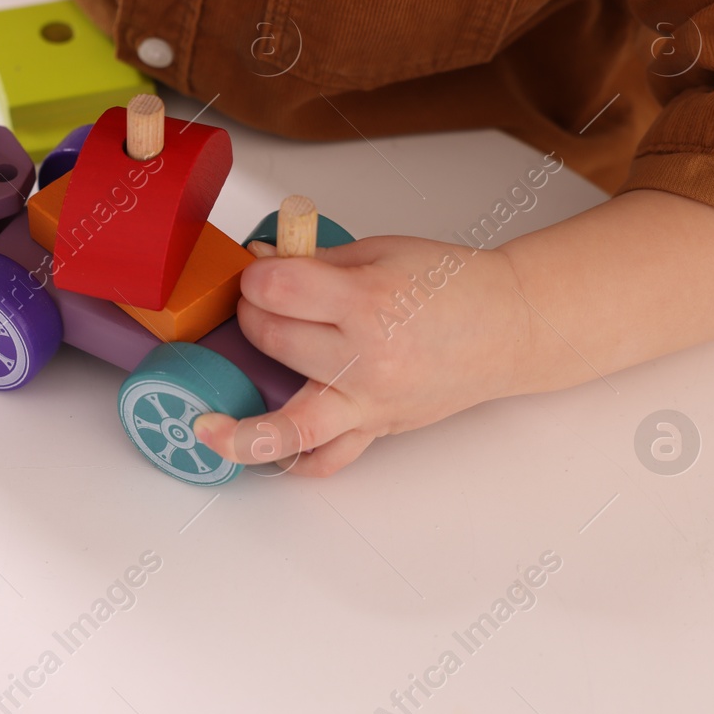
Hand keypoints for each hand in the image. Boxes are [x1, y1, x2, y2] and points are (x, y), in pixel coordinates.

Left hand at [193, 234, 535, 476]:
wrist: (509, 325)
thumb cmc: (452, 285)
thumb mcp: (380, 252)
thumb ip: (315, 261)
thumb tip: (259, 264)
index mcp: (369, 303)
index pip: (278, 290)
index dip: (256, 277)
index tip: (260, 272)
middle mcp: (367, 359)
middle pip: (274, 341)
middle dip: (253, 316)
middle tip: (262, 306)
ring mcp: (372, 401)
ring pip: (292, 427)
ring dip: (240, 430)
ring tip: (204, 428)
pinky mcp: (379, 427)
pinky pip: (330, 459)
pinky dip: (295, 461)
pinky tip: (266, 452)